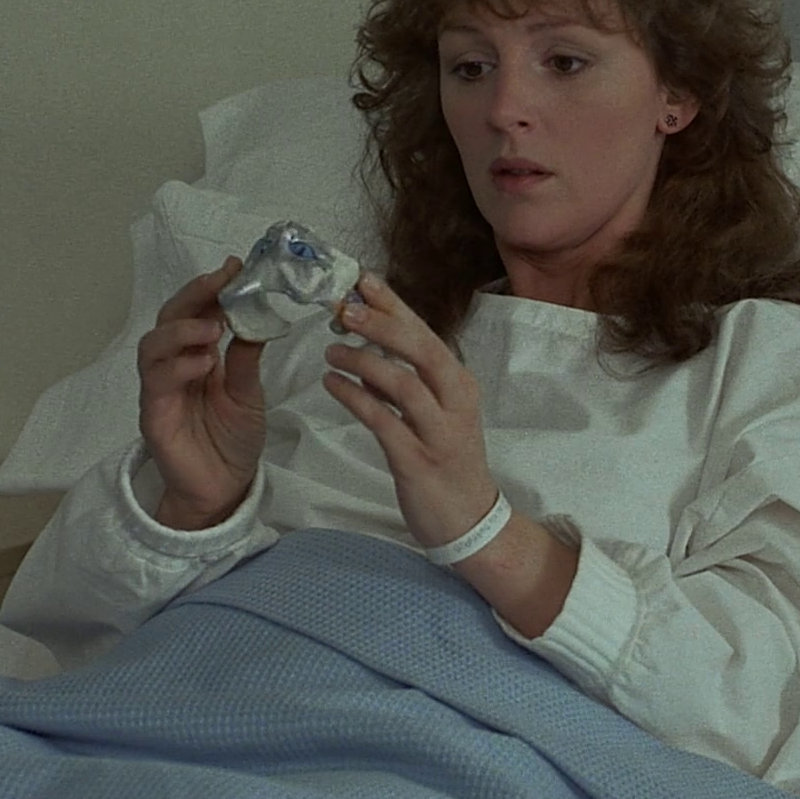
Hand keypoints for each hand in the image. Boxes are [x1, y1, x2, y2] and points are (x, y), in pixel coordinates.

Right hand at [137, 256, 267, 529]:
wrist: (223, 488)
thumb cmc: (233, 438)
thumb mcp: (249, 391)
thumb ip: (246, 357)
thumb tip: (257, 316)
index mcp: (199, 355)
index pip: (197, 311)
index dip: (212, 288)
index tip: (236, 266)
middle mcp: (174, 366)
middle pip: (169, 319)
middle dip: (193, 295)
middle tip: (221, 281)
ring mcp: (160, 389)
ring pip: (152, 347)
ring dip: (181, 330)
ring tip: (212, 327)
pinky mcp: (154, 415)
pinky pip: (156, 383)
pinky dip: (178, 367)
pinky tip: (203, 363)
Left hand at [322, 271, 498, 549]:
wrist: (469, 519)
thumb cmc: (448, 462)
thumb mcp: (435, 415)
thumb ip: (406, 384)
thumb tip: (367, 354)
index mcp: (460, 385)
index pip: (426, 334)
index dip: (395, 305)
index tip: (364, 279)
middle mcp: (455, 402)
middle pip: (422, 351)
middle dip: (382, 324)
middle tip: (345, 307)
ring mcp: (439, 432)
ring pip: (403, 384)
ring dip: (364, 362)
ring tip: (330, 352)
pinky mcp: (418, 461)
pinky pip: (384, 422)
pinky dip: (356, 400)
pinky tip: (332, 386)